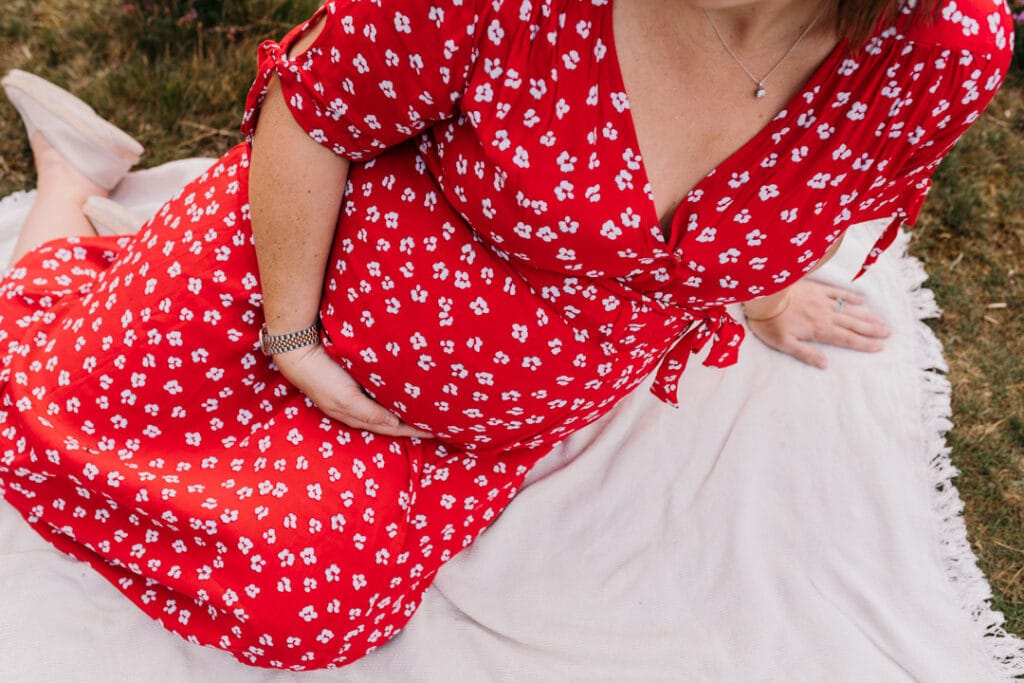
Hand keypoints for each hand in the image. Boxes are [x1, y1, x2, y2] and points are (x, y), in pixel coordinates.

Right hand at [272, 343, 431, 437]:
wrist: (298, 354)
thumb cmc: (323, 378)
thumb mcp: (347, 399)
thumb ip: (370, 412)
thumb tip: (395, 424)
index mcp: (358, 416)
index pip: (394, 428)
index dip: (415, 430)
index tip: (438, 431)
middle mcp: (359, 410)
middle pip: (393, 422)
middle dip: (414, 424)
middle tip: (438, 423)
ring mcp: (356, 397)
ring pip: (388, 409)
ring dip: (406, 412)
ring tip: (426, 411)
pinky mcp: (354, 384)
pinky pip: (381, 395)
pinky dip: (395, 398)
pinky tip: (405, 393)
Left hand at [743, 279, 890, 368]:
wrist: (764, 295)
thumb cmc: (770, 322)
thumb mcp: (784, 344)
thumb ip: (806, 354)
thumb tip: (825, 364)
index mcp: (819, 330)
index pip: (847, 339)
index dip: (864, 344)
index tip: (880, 347)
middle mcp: (826, 316)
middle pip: (854, 324)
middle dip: (872, 330)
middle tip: (889, 333)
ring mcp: (823, 301)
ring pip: (850, 310)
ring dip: (867, 316)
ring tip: (882, 321)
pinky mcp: (817, 289)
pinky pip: (838, 293)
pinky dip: (851, 296)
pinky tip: (861, 299)